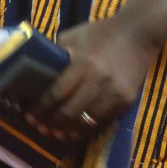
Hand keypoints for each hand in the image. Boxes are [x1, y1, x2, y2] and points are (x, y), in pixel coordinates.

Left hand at [26, 17, 155, 140]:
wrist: (137, 34)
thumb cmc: (100, 33)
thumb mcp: (73, 36)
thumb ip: (56, 53)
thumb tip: (35, 69)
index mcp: (82, 63)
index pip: (56, 93)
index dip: (41, 108)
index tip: (29, 115)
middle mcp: (98, 81)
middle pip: (69, 112)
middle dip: (51, 123)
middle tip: (39, 128)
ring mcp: (114, 94)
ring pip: (87, 122)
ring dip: (68, 131)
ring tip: (54, 134)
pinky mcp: (126, 101)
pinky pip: (103, 120)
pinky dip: (87, 128)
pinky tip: (75, 130)